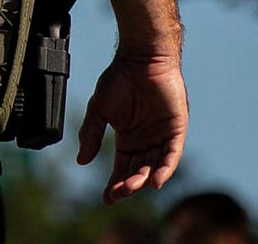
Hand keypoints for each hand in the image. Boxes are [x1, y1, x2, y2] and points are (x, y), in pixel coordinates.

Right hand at [77, 49, 187, 204]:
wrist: (140, 59)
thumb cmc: (118, 79)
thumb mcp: (98, 110)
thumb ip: (91, 134)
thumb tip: (81, 161)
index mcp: (127, 138)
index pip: (121, 168)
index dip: (114, 184)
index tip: (106, 199)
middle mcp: (145, 141)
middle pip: (137, 170)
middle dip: (128, 184)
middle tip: (118, 194)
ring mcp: (161, 136)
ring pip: (154, 165)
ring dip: (144, 179)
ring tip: (132, 188)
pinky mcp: (176, 130)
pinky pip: (172, 154)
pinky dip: (165, 168)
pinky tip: (155, 180)